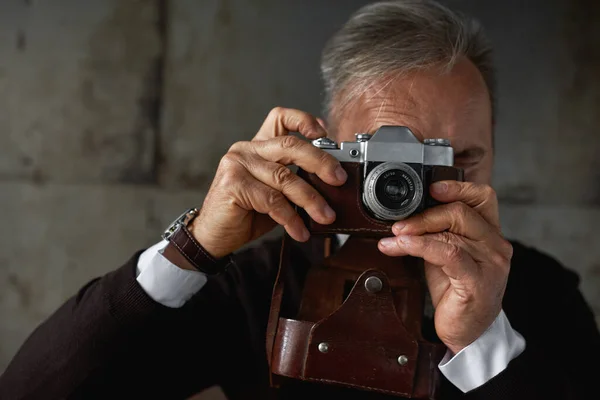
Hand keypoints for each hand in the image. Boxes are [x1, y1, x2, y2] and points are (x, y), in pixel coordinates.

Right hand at [191, 107, 346, 257]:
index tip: (324, 134)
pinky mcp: (233, 184)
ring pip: (285, 177)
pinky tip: (300, 231)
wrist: (215, 237)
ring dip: (310, 199)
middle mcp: (246, 149)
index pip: (280, 117)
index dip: (304, 120)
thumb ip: (295, 178)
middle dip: (320, 162)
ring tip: (325, 216)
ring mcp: (237, 165)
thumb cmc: (247, 214)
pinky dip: (291, 218)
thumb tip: (332, 179)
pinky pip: (272, 200)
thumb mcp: (276, 192)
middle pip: (290, 145)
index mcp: (258, 146)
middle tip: (339, 179)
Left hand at [377, 181, 512, 353]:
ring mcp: (490, 263)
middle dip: (423, 215)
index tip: (430, 188)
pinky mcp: (477, 281)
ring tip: (393, 238)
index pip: (482, 197)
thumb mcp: (445, 253)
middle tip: (398, 225)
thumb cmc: (456, 291)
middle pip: (460, 212)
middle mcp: (495, 245)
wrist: (466, 331)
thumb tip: (406, 215)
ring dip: (414, 232)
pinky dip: (419, 246)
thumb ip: (436, 232)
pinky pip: (447, 254)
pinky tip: (401, 247)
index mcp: (490, 234)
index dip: (457, 186)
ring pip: (450, 233)